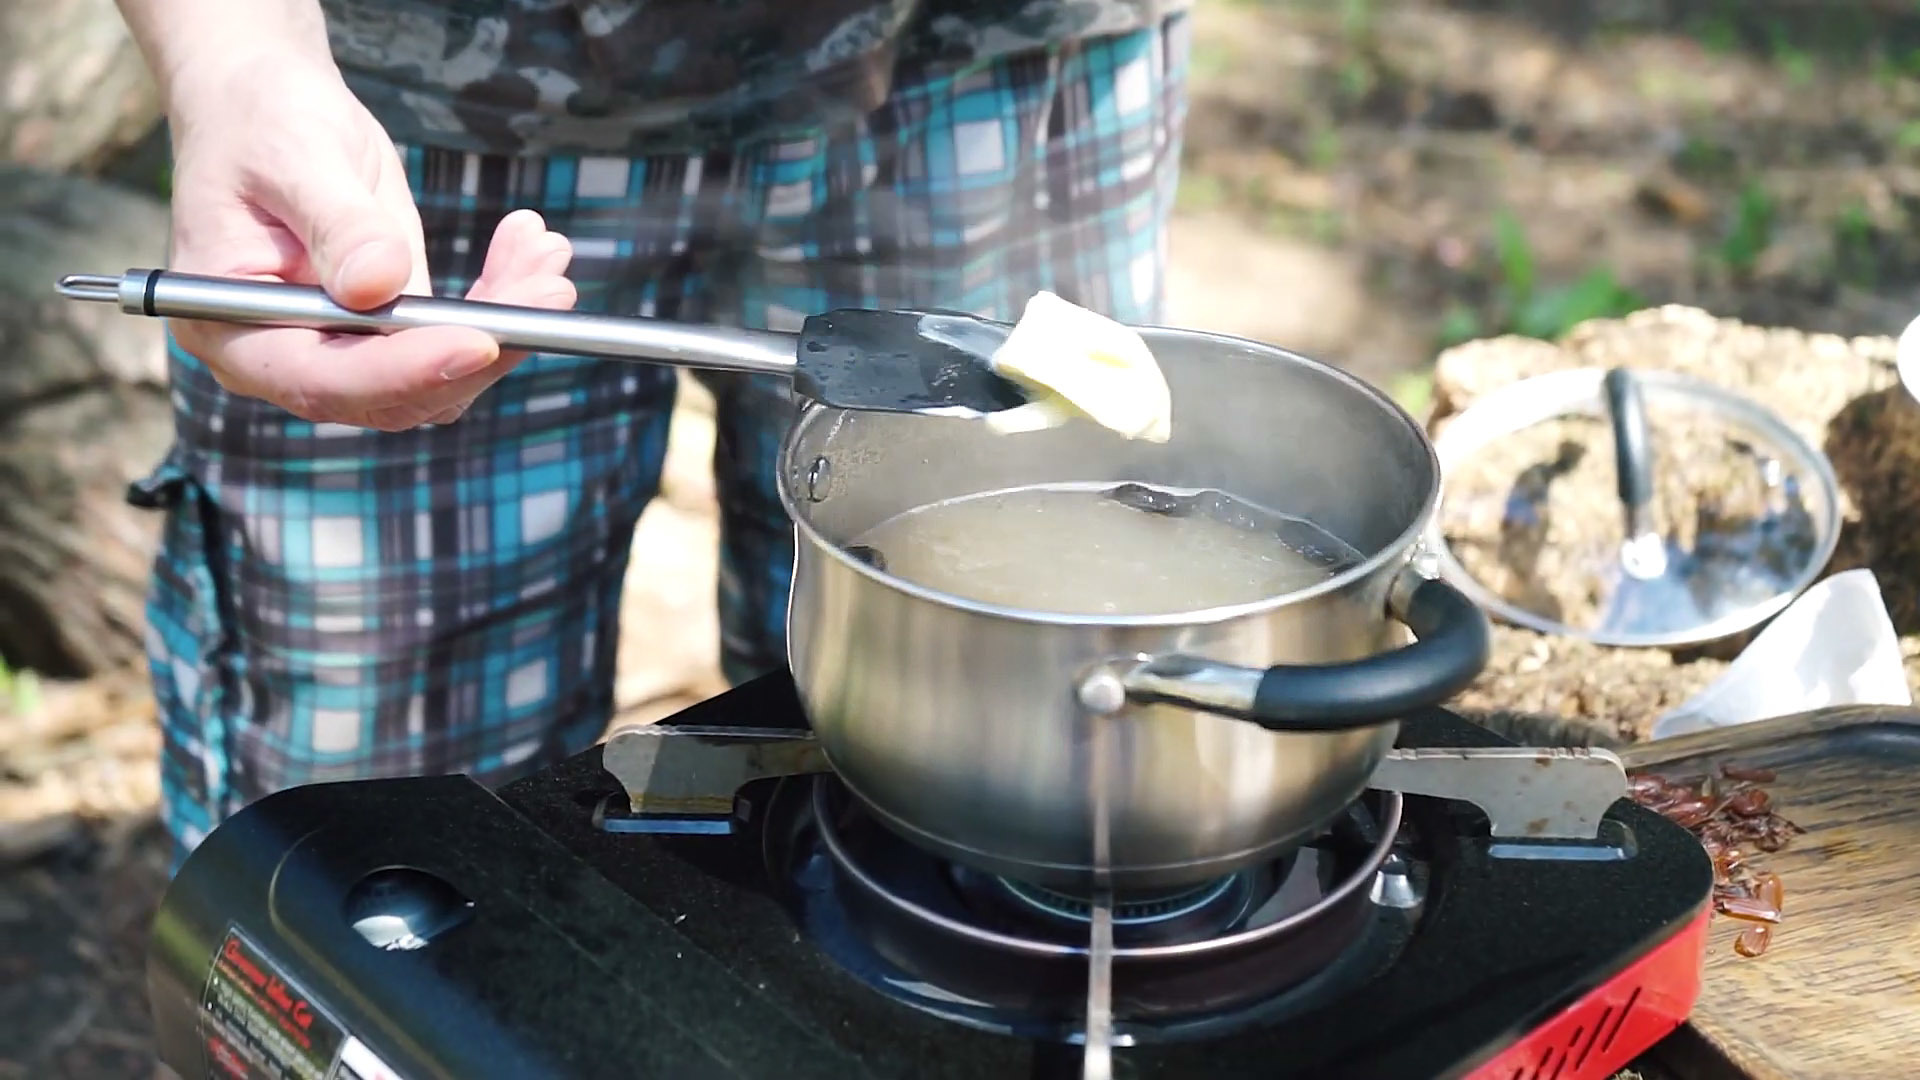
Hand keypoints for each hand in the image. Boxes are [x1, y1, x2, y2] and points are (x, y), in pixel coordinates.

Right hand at [164, 55, 575, 430]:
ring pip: (442, 374)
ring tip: (546, 253)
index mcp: (234, 330)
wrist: (273, 108)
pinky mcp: (392, 328)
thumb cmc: (261, 123)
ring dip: (507, 321)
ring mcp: (345, 349)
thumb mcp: (294, 158)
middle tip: (548, 290)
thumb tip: (379, 285)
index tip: (480, 342)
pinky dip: (504, 299)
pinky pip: (458, 337)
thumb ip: (337, 226)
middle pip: (397, 394)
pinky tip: (533, 249)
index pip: (322, 379)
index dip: (406, 370)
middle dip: (482, 346)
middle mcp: (289, 356)